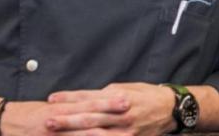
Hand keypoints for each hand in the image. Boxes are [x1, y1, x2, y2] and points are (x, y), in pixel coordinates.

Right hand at [0, 99, 128, 135]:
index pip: (86, 103)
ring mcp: (53, 134)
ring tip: (123, 133)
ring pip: (81, 135)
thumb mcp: (44, 109)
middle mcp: (57, 121)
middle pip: (87, 118)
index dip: (105, 101)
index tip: (124, 98)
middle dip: (109, 114)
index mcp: (57, 108)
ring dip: (101, 134)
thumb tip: (85, 108)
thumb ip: (64, 109)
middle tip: (129, 110)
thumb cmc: (23, 115)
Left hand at [45, 82, 175, 135]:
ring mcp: (126, 129)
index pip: (87, 97)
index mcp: (116, 96)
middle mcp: (121, 113)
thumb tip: (81, 99)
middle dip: (67, 119)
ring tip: (59, 133)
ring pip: (97, 133)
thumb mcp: (122, 88)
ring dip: (76, 134)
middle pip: (89, 117)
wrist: (170, 109)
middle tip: (48, 121)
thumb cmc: (142, 95)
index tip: (51, 99)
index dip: (68, 99)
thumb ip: (101, 95)